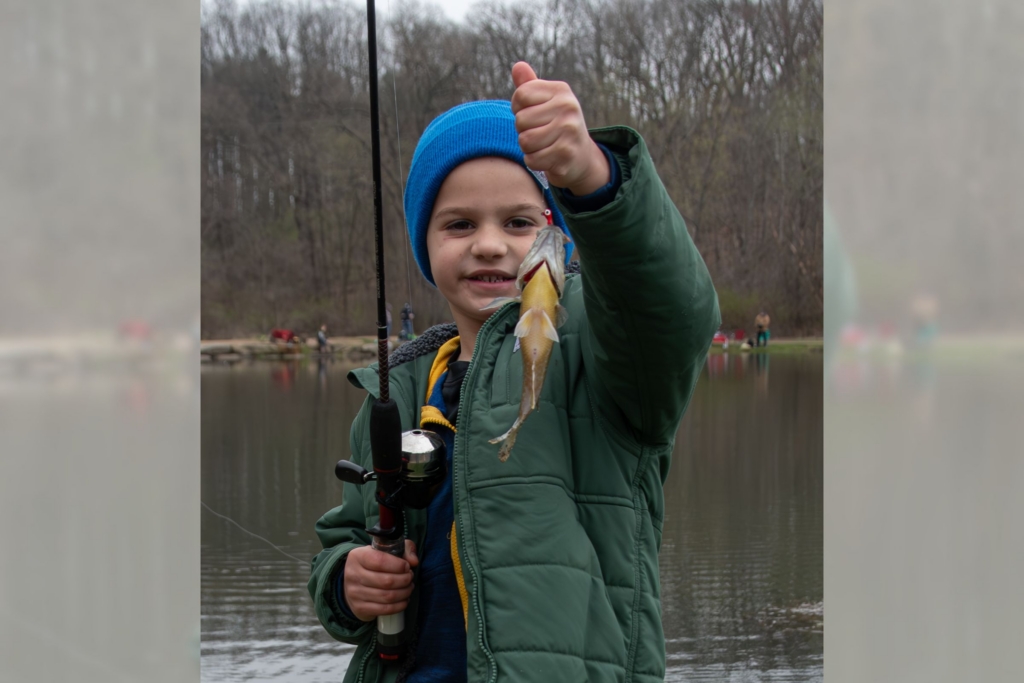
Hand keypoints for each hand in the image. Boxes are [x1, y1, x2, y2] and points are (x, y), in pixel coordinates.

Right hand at [343, 540, 418, 621]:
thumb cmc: (374, 563)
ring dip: (404, 593)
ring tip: (409, 587)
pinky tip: (404, 599)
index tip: (407, 566)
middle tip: (410, 577)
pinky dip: (399, 605)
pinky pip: (385, 609)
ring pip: (387, 596)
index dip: (398, 565)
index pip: (380, 561)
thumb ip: (404, 549)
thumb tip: (414, 561)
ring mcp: (354, 593)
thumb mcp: (386, 549)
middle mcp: (353, 574)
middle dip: (405, 580)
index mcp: (357, 556)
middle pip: (386, 581)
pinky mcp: (359, 608)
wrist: (354, 582)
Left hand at [510, 62, 609, 194]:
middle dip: (523, 131)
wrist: (581, 158)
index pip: (521, 95)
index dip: (518, 109)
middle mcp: (568, 107)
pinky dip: (534, 162)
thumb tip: (517, 65)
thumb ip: (529, 86)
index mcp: (561, 90)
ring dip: (528, 148)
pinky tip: (547, 158)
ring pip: (525, 141)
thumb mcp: (545, 103)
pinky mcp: (566, 154)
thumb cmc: (556, 127)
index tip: (532, 115)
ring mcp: (569, 131)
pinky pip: (532, 159)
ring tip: (543, 145)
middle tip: (540, 133)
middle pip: (520, 120)